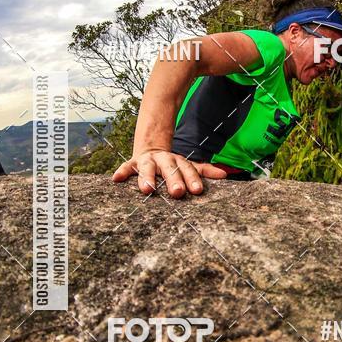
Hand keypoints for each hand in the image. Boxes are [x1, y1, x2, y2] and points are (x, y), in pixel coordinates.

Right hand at [112, 149, 227, 197]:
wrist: (151, 147)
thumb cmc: (172, 165)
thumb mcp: (188, 166)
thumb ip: (204, 171)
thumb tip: (224, 175)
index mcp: (178, 162)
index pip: (187, 169)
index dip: (193, 179)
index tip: (197, 191)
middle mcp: (163, 160)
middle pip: (170, 169)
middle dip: (173, 180)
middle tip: (178, 193)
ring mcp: (148, 161)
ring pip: (148, 168)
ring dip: (147, 177)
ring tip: (147, 189)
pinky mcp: (133, 163)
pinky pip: (127, 167)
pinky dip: (122, 172)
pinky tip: (116, 178)